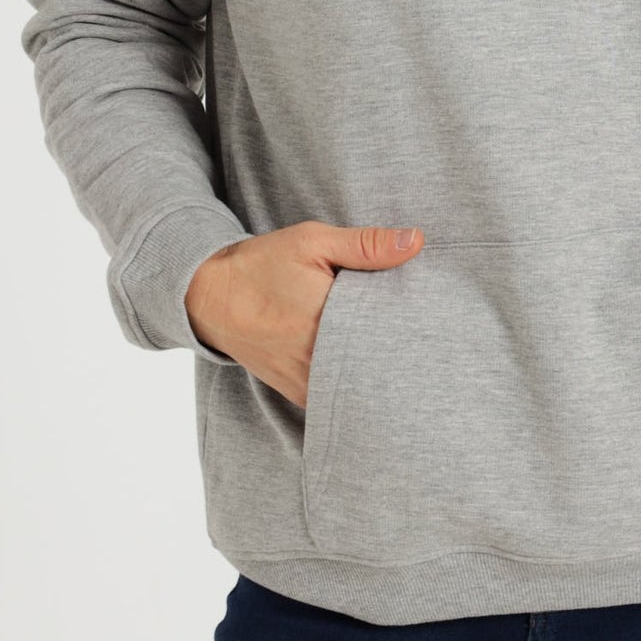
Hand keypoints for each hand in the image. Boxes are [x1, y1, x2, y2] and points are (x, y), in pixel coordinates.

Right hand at [186, 220, 424, 403]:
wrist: (211, 297)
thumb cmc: (263, 264)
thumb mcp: (313, 242)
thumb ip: (367, 245)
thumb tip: (417, 242)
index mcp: (325, 321)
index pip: (388, 331)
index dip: (412, 324)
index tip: (429, 313)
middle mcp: (316, 361)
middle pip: (378, 364)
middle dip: (399, 349)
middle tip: (423, 332)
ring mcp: (307, 383)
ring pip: (360, 387)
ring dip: (377, 370)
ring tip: (401, 352)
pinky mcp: (299, 394)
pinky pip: (338, 398)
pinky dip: (355, 384)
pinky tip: (368, 366)